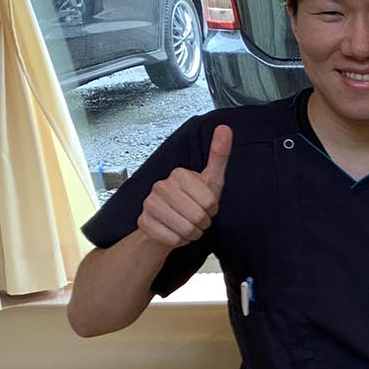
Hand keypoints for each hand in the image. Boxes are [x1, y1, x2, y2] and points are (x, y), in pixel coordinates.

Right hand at [137, 124, 231, 249]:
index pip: (210, 202)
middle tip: (197, 217)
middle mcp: (161, 185)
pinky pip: (173, 240)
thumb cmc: (192, 200)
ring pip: (186, 230)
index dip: (212, 209)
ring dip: (193, 234)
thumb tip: (225, 128)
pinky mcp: (143, 222)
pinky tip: (175, 232)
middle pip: (198, 217)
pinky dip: (179, 241)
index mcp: (179, 174)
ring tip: (187, 225)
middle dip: (203, 223)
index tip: (205, 205)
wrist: (166, 221)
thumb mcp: (210, 180)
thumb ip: (219, 156)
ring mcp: (149, 204)